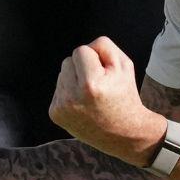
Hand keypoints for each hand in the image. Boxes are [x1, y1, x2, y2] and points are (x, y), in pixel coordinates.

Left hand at [48, 36, 164, 165]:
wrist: (122, 133)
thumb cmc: (124, 95)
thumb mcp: (124, 65)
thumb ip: (104, 46)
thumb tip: (83, 48)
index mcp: (90, 84)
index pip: (81, 50)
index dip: (96, 58)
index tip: (106, 74)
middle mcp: (72, 97)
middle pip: (68, 61)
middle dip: (83, 68)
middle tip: (99, 85)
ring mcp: (61, 107)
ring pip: (62, 74)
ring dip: (75, 79)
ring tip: (91, 95)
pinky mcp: (55, 114)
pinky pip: (58, 89)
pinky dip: (69, 92)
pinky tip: (82, 104)